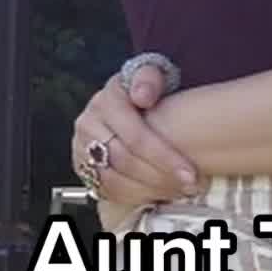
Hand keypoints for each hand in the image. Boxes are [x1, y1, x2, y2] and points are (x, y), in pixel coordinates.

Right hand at [71, 68, 201, 209]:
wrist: (123, 99)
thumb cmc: (144, 89)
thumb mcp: (150, 74)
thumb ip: (150, 79)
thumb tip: (142, 96)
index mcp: (106, 102)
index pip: (135, 137)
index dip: (164, 157)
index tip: (190, 172)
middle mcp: (88, 125)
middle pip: (125, 161)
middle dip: (161, 177)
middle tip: (190, 186)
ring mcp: (81, 148)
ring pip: (115, 180)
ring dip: (150, 190)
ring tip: (179, 191)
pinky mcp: (82, 167)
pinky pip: (107, 190)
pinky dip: (135, 196)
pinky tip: (160, 193)